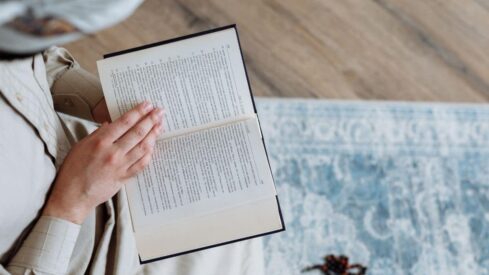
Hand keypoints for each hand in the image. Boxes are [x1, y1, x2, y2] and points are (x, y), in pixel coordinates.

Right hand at [43, 102, 163, 223]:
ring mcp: (120, 166)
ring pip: (143, 147)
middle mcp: (113, 153)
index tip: (147, 105)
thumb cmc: (73, 170)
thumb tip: (110, 124)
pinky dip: (149, 154)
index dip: (138, 112)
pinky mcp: (124, 177)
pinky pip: (142, 164)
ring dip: (154, 135)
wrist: (72, 196)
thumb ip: (98, 134)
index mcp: (100, 142)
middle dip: (151, 120)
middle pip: (137, 133)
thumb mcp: (81, 146)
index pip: (124, 122)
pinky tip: (153, 147)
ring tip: (160, 126)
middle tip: (160, 112)